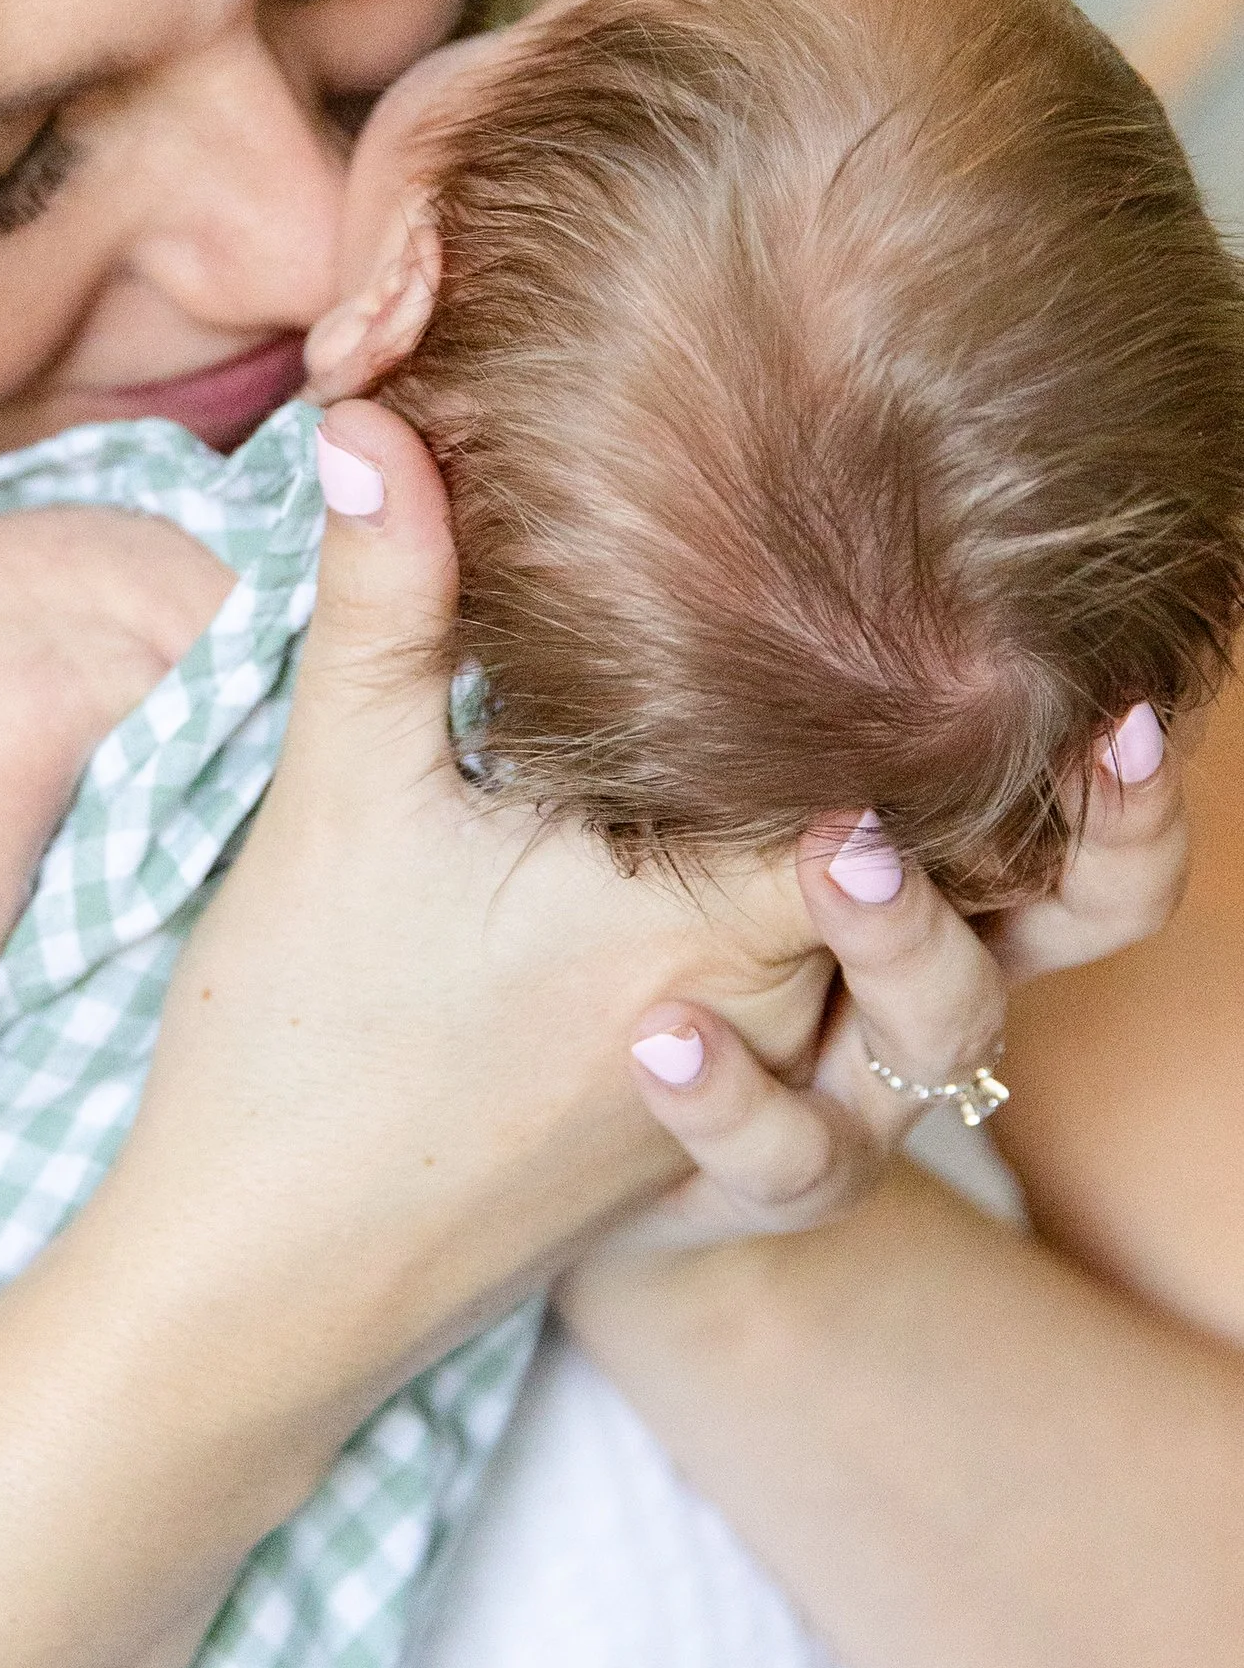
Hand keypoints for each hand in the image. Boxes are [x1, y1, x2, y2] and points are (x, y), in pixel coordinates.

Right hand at [94, 400, 846, 1433]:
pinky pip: (813, 1054)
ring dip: (874, 876)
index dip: (908, 682)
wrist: (251, 1287)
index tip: (900, 586)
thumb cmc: (296, 1041)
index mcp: (703, 923)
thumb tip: (378, 416)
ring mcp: (734, 1101)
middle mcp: (761, 1018)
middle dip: (899, 758)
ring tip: (851, 761)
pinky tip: (752, 899)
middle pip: (898, 866)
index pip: (883, 784)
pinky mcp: (685, 1159)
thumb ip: (380, 599)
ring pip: (874, 973)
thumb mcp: (338, 793)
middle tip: (908, 629)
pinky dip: (811, 972)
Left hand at [577, 704, 1189, 1270]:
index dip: (1126, 781)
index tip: (1130, 696)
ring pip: (939, 1030)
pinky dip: (726, 1096)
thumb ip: (690, 663)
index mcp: (950, 869)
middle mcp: (942, 975)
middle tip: (1042, 735)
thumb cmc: (649, 898)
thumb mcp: (680, 774)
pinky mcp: (779, 1172)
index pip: (1087, 822)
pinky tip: (661, 1036)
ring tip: (831, 848)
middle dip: (1076, 837)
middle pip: (1072, 921)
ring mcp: (875, 1085)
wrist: (579, 1107)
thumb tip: (536, 495)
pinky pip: (783, 1152)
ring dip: (902, 931)